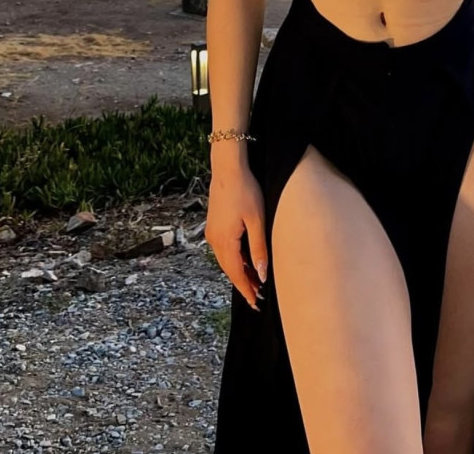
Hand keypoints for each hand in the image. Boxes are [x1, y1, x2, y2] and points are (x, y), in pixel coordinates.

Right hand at [205, 163, 268, 309]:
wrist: (228, 169)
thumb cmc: (245, 191)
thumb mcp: (257, 220)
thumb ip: (259, 249)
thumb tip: (261, 274)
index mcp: (225, 241)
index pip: (236, 273)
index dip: (246, 289)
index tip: (255, 303)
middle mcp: (214, 240)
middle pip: (229, 269)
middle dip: (243, 283)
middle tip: (257, 297)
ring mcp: (212, 233)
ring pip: (226, 260)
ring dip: (239, 271)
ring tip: (254, 280)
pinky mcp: (214, 226)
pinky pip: (224, 249)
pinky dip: (234, 259)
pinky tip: (245, 259)